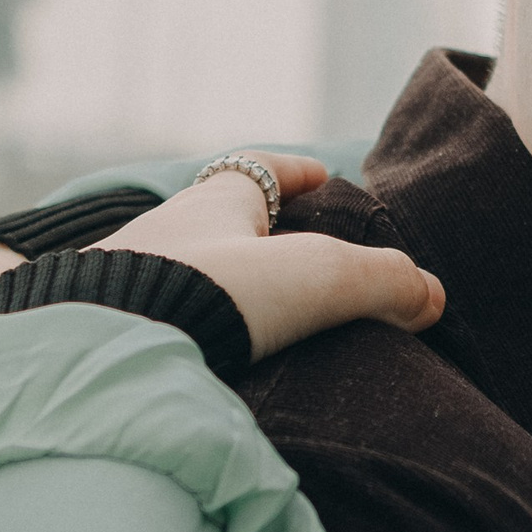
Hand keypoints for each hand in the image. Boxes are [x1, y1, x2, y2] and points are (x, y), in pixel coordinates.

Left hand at [100, 154, 444, 359]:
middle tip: (291, 252)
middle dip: (252, 232)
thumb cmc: (211, 297)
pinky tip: (201, 360)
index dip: (292, 172)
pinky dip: (182, 331)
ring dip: (215, 286)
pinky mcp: (101, 335)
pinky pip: (150, 321)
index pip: (255, 171)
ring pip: (178, 271)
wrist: (101, 352)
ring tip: (252, 320)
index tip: (320, 175)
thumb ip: (385, 282)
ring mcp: (124, 282)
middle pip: (213, 220)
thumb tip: (430, 296)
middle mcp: (161, 232)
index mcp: (211, 204)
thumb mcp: (320, 278)